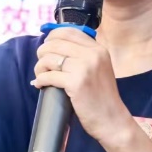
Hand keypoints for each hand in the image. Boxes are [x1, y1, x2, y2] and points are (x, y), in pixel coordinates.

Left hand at [32, 27, 131, 147]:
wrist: (112, 120)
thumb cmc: (102, 97)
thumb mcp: (99, 68)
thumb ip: (83, 55)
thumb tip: (54, 45)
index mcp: (98, 49)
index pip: (68, 31)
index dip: (52, 37)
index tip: (47, 46)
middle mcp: (93, 55)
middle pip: (54, 43)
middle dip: (42, 53)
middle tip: (42, 65)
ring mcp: (85, 68)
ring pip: (48, 59)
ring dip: (39, 67)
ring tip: (41, 76)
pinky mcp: (76, 83)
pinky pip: (48, 76)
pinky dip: (40, 80)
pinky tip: (41, 85)